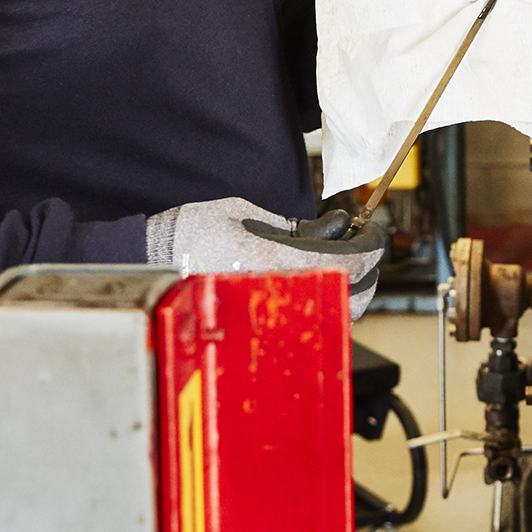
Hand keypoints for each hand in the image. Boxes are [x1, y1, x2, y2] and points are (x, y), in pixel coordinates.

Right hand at [146, 199, 385, 320]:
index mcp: (275, 264)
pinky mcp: (264, 318)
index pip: (347, 263)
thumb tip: (331, 229)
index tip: (376, 230)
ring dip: (352, 286)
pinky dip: (328, 298)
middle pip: (352, 296)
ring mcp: (272, 311)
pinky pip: (311, 315)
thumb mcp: (245, 212)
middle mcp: (278, 294)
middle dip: (369, 269)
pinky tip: (323, 278)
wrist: (155, 259)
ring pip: (335, 313)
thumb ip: (292, 227)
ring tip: (348, 259)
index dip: (371, 246)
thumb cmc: (191, 233)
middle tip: (368, 243)